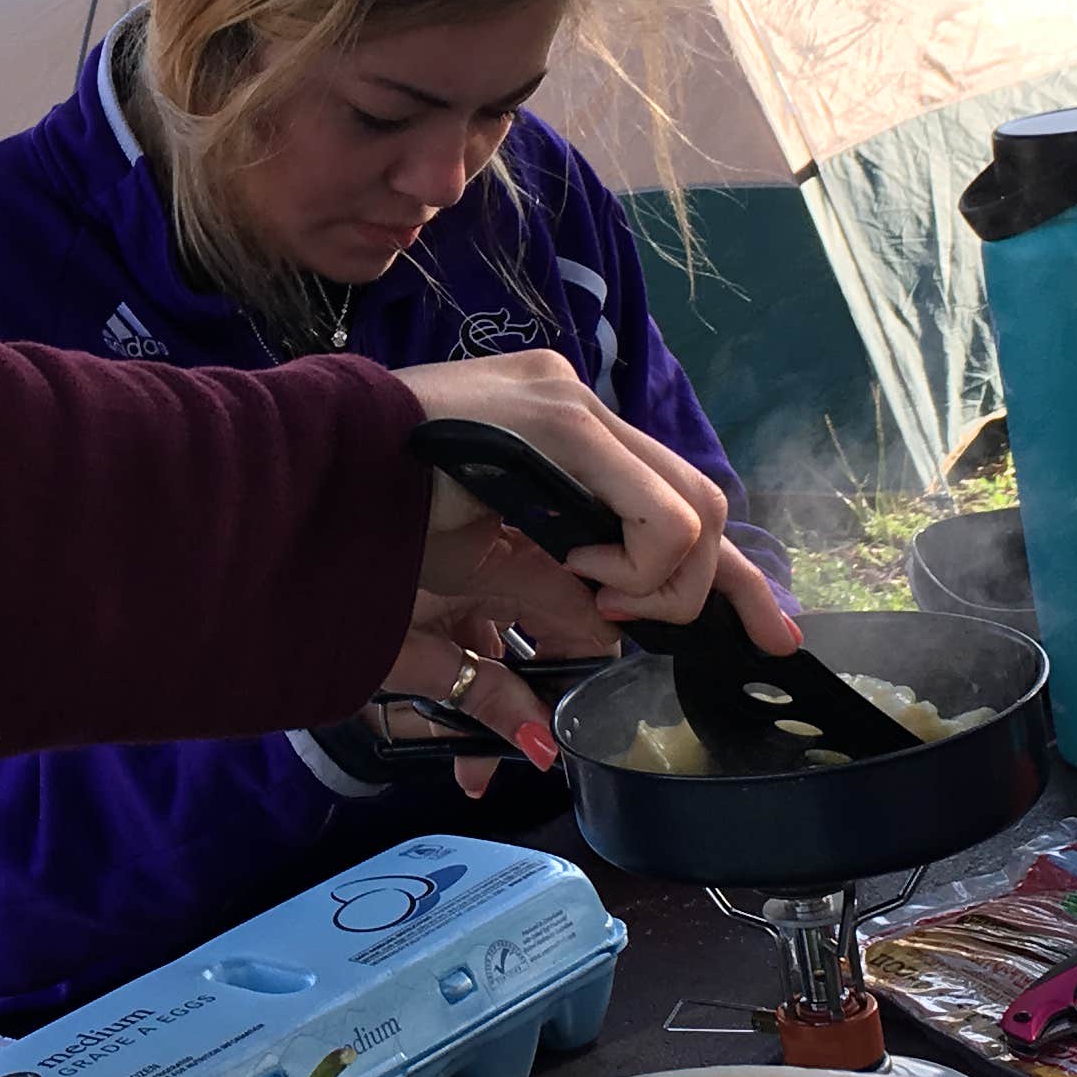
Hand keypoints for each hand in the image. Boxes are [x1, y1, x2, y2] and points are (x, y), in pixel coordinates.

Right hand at [379, 348, 797, 780]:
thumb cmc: (369, 532)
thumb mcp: (472, 586)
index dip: (731, 575)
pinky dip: (640, 558)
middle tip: (655, 627)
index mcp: (558, 441)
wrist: (302, 490)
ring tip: (589, 592)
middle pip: (700, 501)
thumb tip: (584, 673)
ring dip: (660, 579)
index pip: (671, 503)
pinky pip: (654, 507)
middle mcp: (573, 408)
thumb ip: (533, 616)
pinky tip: (582, 569)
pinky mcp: (556, 414)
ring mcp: (567, 403)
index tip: (774, 636)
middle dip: (710, 587)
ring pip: (690, 508)